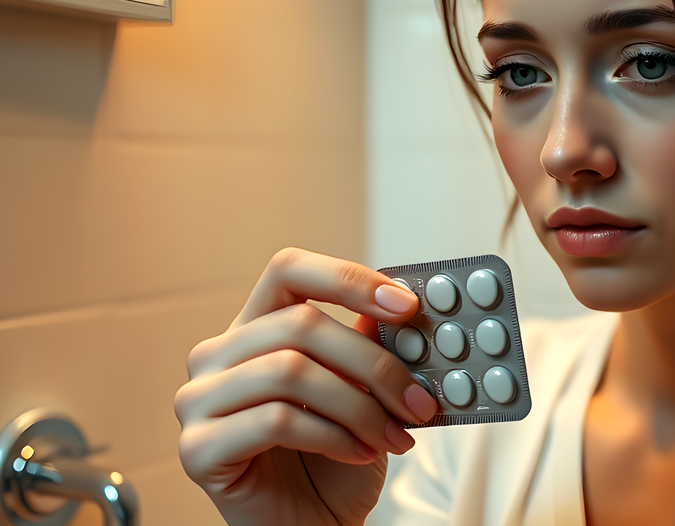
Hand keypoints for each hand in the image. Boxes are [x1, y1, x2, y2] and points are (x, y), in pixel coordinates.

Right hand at [174, 248, 440, 525]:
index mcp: (255, 329)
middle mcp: (217, 355)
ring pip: (289, 371)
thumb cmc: (335, 463)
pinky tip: (357, 451)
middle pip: (299, 323)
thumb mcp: (365, 395)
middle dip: (373, 362)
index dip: (347, 278)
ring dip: (359, 406)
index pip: (289, 270)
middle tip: (419, 398)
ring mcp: (198, 400)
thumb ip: (369, 347)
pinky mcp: (197, 447)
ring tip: (392, 435)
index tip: (405, 305)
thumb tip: (398, 309)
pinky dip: (332, 435)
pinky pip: (274, 420)